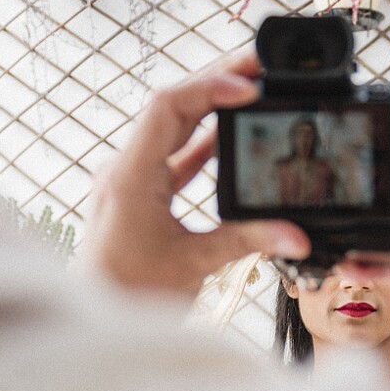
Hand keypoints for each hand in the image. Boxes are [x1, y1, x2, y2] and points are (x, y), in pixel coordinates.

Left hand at [81, 48, 309, 298]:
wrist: (93, 322)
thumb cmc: (128, 296)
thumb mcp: (194, 264)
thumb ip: (248, 241)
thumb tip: (296, 234)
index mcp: (131, 176)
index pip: (168, 107)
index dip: (210, 88)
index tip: (250, 87)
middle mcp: (126, 169)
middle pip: (172, 108)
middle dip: (217, 84)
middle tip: (260, 68)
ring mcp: (131, 181)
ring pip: (173, 129)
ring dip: (211, 110)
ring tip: (252, 93)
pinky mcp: (140, 197)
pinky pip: (174, 158)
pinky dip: (203, 145)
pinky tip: (231, 137)